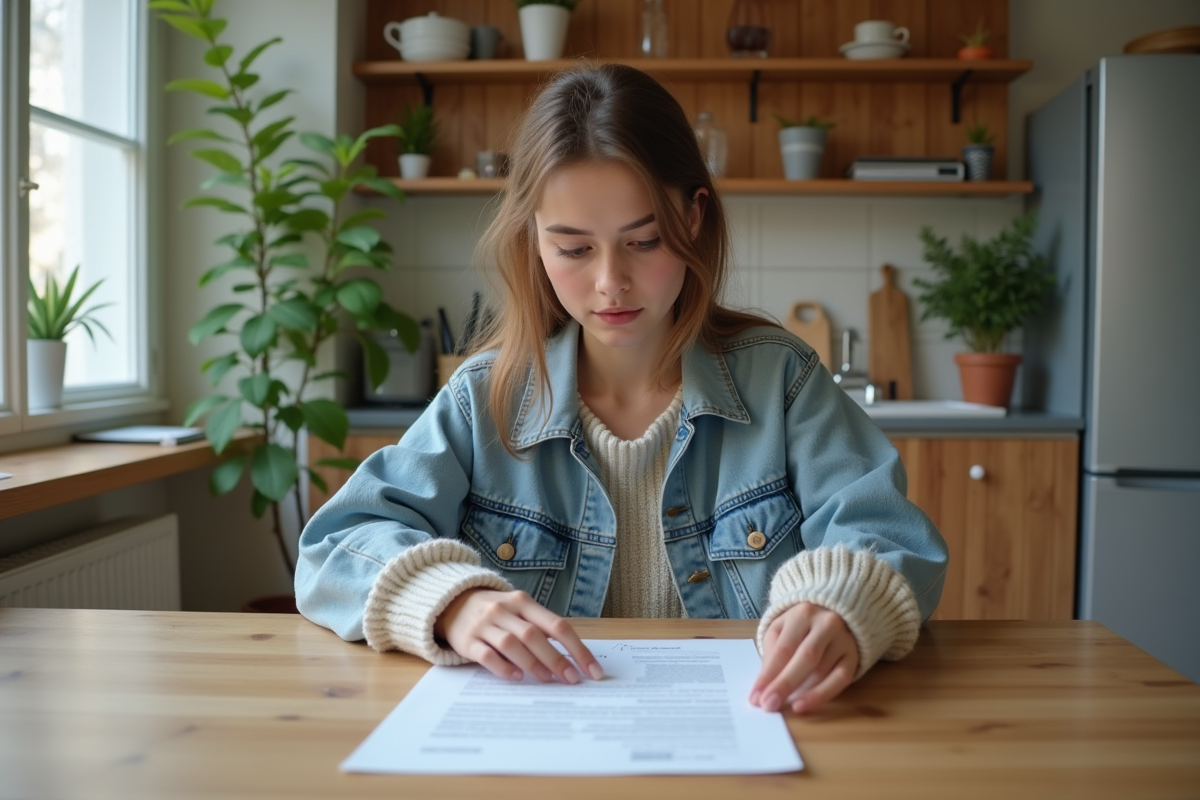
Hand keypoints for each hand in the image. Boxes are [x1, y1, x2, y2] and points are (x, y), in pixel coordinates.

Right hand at [434, 588, 603, 683]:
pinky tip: (517, 677)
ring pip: (512, 644)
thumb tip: (572, 659)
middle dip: (556, 659)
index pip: (557, 625)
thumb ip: (541, 629)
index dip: (577, 649)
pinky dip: (503, 667)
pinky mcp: (467, 640)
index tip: (592, 670)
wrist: (451, 603)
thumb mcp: (519, 610)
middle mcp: (504, 610)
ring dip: (532, 663)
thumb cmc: (496, 612)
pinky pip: (487, 655)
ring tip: (547, 680)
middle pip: (534, 635)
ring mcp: (484, 624)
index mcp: (523, 602)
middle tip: (571, 679)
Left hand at [749, 602, 858, 713]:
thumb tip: (764, 684)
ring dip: (799, 692)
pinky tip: (803, 705)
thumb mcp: (781, 628)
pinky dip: (821, 695)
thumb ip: (772, 652)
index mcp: (803, 614)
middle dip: (784, 684)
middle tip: (768, 705)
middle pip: (805, 658)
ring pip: (821, 671)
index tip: (755, 697)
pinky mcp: (853, 657)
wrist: (834, 612)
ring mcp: (843, 640)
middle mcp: (827, 624)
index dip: (769, 674)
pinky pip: (840, 680)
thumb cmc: (800, 625)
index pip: (784, 648)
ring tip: (781, 706)